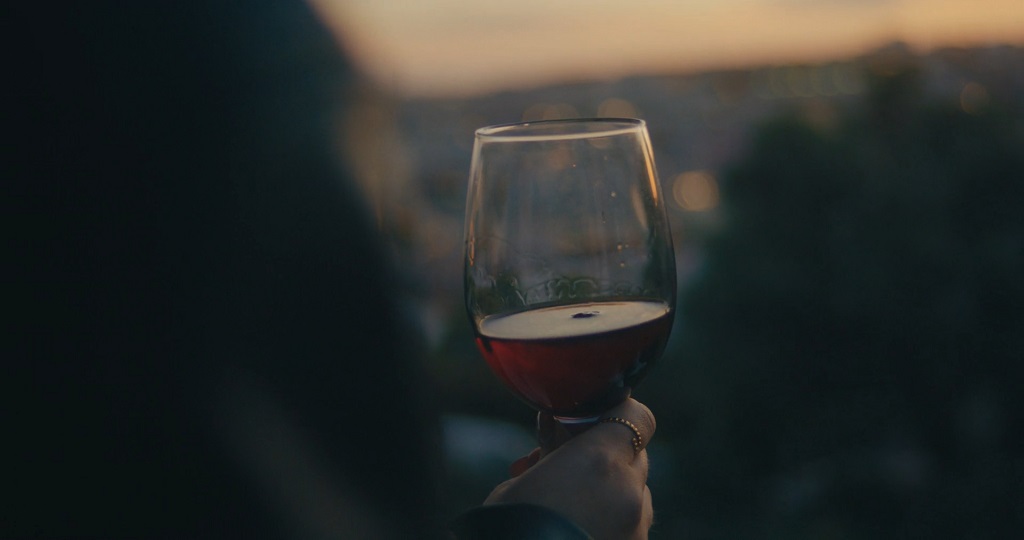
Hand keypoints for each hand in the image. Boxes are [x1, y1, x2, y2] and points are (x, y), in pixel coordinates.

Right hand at [484, 398, 655, 539]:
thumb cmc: (510, 528)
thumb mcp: (522, 483)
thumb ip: (553, 456)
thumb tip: (557, 442)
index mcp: (601, 462)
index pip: (637, 416)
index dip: (617, 412)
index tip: (591, 418)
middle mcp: (629, 493)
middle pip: (635, 456)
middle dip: (606, 454)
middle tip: (566, 462)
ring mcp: (636, 530)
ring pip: (635, 494)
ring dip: (610, 490)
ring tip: (568, 503)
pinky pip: (631, 526)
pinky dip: (611, 521)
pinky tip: (577, 526)